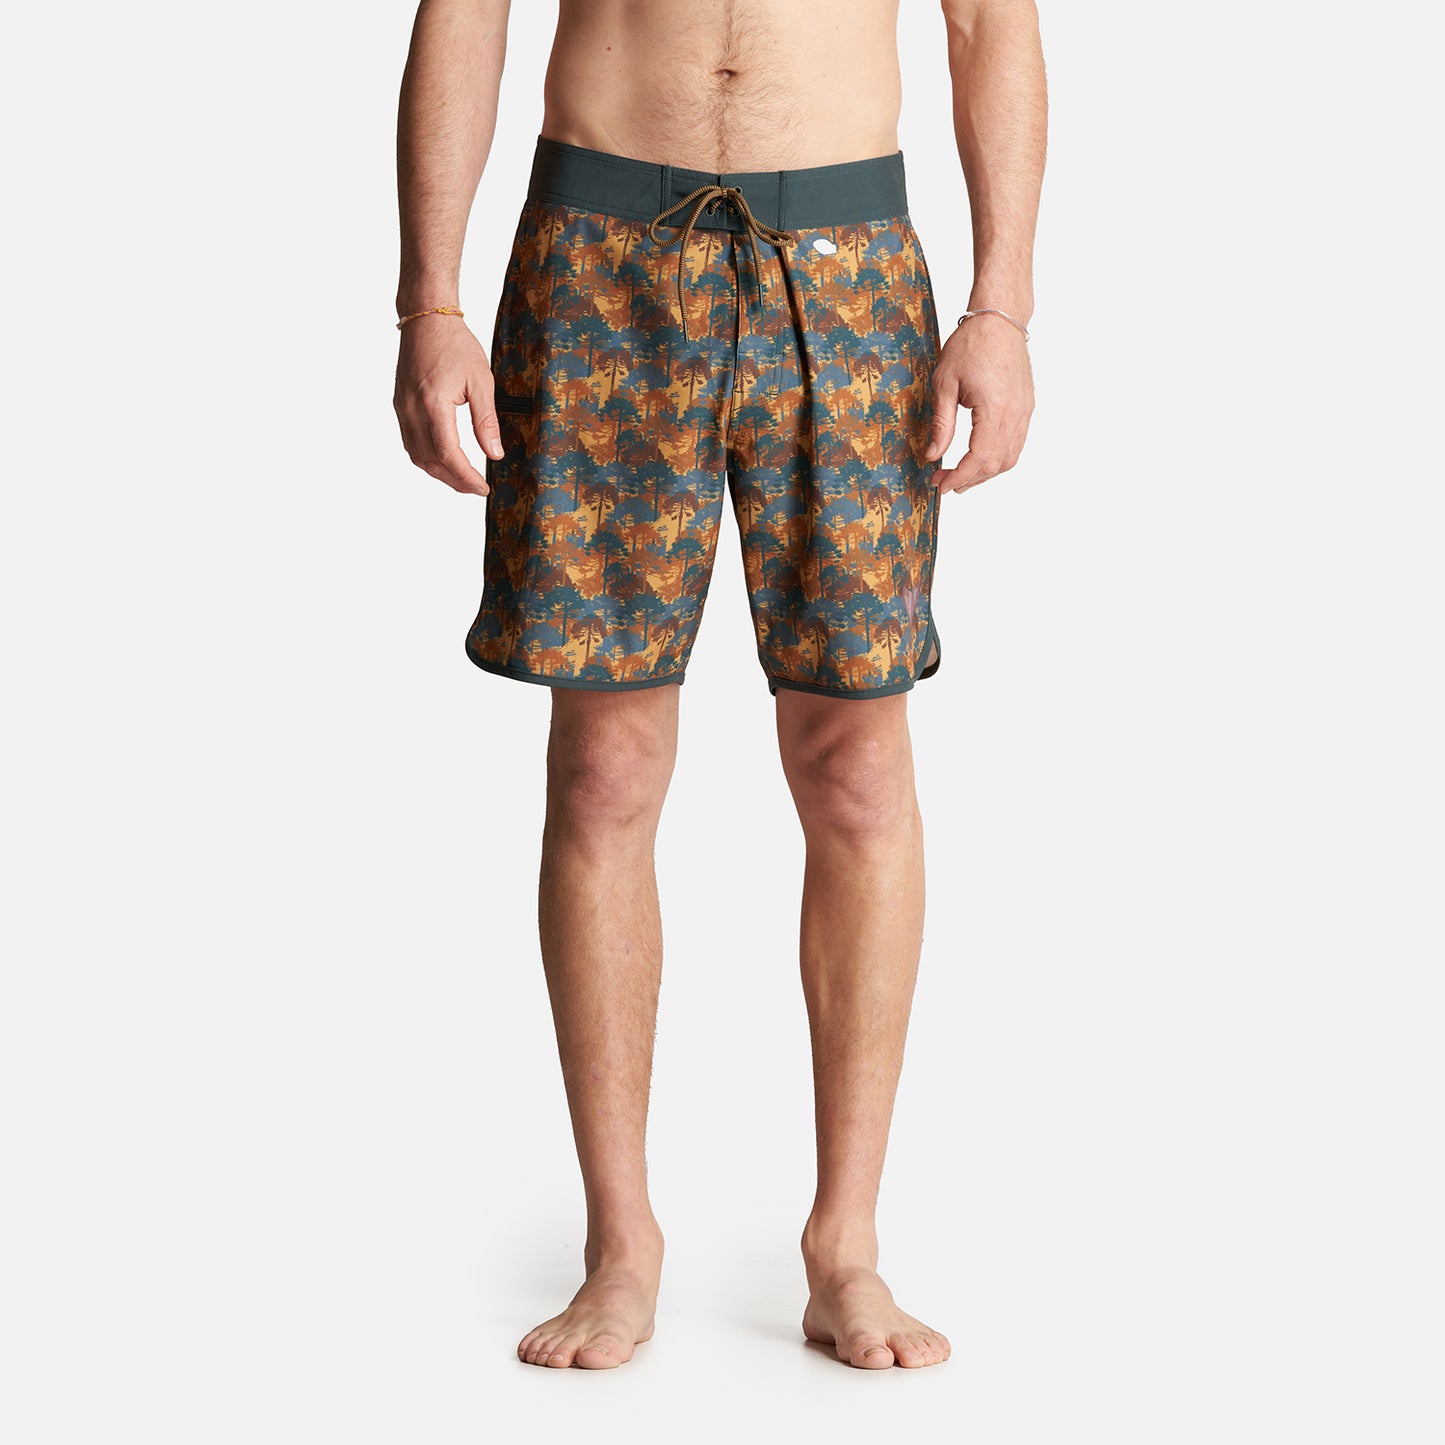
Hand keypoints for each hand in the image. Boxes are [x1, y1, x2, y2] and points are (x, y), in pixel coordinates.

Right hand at [393, 315, 504, 495]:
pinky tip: (443, 461)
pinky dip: (426, 458)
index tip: (482, 488)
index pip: (448, 454)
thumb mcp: (481, 381)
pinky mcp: (400, 406)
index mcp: (433, 404)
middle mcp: (412, 410)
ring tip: (462, 480)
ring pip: (417, 456)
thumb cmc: (455, 344)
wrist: (426, 320)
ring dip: (439, 473)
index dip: (466, 477)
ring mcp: (403, 409)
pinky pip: (410, 442)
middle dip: (454, 481)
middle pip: (431, 461)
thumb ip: (486, 421)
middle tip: (476, 489)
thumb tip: (495, 453)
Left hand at [924, 314, 1034, 493]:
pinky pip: (1016, 443)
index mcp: (994, 409)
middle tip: (945, 482)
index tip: (940, 485)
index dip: (959, 477)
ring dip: (986, 472)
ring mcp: (1024, 411)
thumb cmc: (970, 345)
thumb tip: (933, 455)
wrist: (999, 320)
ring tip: (962, 476)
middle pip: (996, 464)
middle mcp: (1015, 413)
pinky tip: (980, 458)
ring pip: (1010, 457)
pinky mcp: (1026, 407)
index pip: (979, 458)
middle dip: (970, 479)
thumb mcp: (944, 384)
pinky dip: (998, 458)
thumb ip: (941, 423)